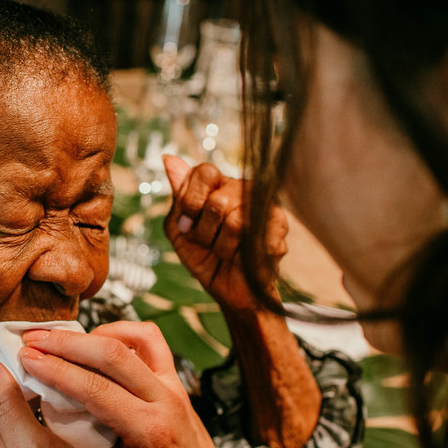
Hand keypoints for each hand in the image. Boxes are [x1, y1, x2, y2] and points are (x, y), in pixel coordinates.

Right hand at [19, 322, 238, 447]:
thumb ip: (83, 444)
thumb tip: (51, 409)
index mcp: (150, 430)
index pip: (95, 389)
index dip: (55, 370)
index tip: (25, 359)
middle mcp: (166, 400)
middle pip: (112, 353)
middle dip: (65, 342)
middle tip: (30, 339)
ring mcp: (174, 386)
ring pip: (132, 339)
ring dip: (91, 334)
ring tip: (57, 339)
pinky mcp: (175, 380)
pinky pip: (149, 340)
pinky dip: (121, 333)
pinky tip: (98, 343)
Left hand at [163, 154, 288, 314]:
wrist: (228, 289)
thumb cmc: (203, 257)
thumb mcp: (178, 228)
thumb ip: (178, 194)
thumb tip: (168, 158)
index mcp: (217, 183)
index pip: (204, 172)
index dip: (191, 203)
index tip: (187, 224)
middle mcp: (242, 187)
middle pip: (217, 200)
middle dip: (204, 232)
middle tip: (208, 242)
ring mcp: (262, 204)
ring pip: (235, 220)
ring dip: (221, 246)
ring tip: (225, 251)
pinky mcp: (279, 224)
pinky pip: (253, 236)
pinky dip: (238, 254)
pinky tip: (242, 256)